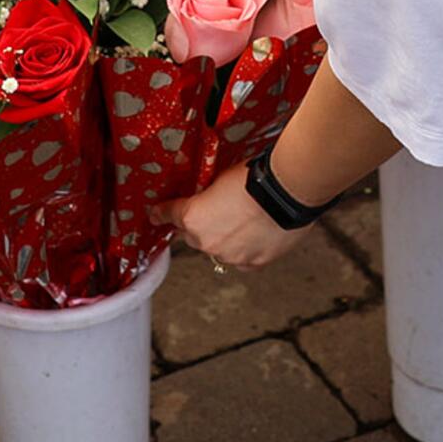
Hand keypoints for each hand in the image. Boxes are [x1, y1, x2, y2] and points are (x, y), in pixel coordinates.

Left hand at [155, 165, 307, 270]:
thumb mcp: (221, 177)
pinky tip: (256, 233)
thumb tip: (207, 197)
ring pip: (219, 249)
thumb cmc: (255, 177)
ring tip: (245, 219)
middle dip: (201, 226)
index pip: (169, 215)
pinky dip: (245, 249)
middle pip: (194, 236)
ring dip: (225, 239)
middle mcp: (206, 242)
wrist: (286, 192)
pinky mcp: (252, 264)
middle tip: (219, 211)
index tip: (156, 214)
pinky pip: (241, 259)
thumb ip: (207, 194)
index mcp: (193, 217)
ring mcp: (229, 256)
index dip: (162, 213)